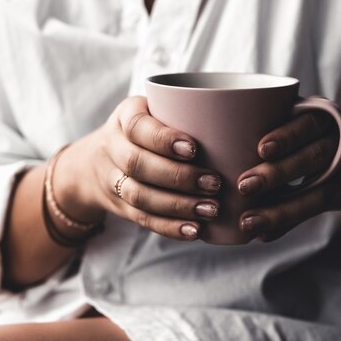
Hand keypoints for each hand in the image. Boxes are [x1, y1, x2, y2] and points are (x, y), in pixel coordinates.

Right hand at [54, 96, 220, 240]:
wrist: (94, 161)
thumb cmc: (146, 129)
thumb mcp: (154, 109)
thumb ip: (187, 111)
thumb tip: (246, 118)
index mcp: (124, 116)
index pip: (137, 126)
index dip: (164, 139)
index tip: (194, 149)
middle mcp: (113, 147)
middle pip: (138, 164)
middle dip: (178, 176)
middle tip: (214, 183)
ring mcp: (112, 179)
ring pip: (139, 195)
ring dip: (177, 205)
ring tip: (211, 209)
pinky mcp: (120, 207)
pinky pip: (142, 219)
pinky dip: (169, 227)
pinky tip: (194, 230)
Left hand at [237, 111, 340, 241]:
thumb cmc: (324, 135)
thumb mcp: (308, 123)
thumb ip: (278, 132)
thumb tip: (222, 152)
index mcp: (323, 119)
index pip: (307, 125)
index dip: (286, 136)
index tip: (262, 149)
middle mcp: (334, 143)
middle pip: (309, 157)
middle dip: (277, 174)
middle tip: (243, 185)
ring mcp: (339, 171)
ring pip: (313, 191)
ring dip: (278, 209)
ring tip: (247, 221)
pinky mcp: (340, 194)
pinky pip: (312, 210)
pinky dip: (287, 223)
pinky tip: (264, 235)